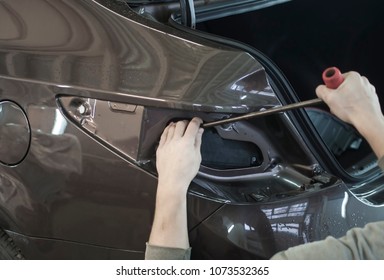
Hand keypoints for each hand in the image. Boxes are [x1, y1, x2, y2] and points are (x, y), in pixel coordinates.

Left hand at [148, 117, 202, 249]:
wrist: (172, 182)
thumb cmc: (186, 172)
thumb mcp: (197, 157)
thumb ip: (197, 142)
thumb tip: (199, 132)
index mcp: (186, 143)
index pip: (192, 125)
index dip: (197, 121)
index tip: (199, 121)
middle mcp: (175, 141)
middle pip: (181, 123)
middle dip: (187, 122)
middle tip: (190, 126)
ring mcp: (166, 144)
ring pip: (171, 127)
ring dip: (177, 125)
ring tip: (181, 128)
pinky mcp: (160, 148)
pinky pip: (163, 134)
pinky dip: (168, 130)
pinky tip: (171, 132)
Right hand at [316, 71, 383, 157]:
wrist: (368, 120)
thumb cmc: (352, 109)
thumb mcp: (329, 98)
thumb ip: (320, 90)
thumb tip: (320, 89)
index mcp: (352, 76)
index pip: (335, 78)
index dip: (330, 88)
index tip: (332, 94)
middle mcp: (362, 80)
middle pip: (342, 86)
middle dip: (337, 96)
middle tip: (337, 103)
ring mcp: (368, 89)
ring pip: (350, 94)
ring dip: (345, 101)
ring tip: (345, 108)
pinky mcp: (370, 98)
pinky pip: (357, 99)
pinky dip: (353, 104)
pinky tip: (352, 110)